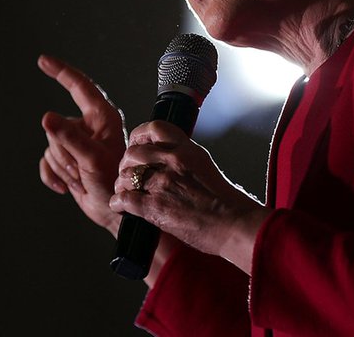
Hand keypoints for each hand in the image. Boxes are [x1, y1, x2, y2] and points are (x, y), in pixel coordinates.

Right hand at [38, 54, 126, 234]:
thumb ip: (69, 138)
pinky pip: (46, 161)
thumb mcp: (92, 159)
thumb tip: (46, 118)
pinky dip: (53, 176)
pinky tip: (66, 187)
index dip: (61, 71)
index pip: (79, 87)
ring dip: (62, 167)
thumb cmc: (115, 183)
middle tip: (84, 169)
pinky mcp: (67, 159)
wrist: (114, 213)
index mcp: (102, 117)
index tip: (43, 60)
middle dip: (65, 152)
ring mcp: (76, 143)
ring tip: (82, 178)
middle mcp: (88, 126)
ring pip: (50, 145)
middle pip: (57, 126)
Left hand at [108, 120, 269, 270]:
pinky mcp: (155, 207)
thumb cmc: (227, 203)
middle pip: (133, 153)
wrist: (235, 225)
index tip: (135, 144)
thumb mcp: (206, 167)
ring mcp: (162, 183)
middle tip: (128, 174)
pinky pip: (124, 199)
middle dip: (126, 164)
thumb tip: (169, 162)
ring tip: (125, 192)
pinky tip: (121, 207)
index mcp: (187, 150)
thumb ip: (185, 160)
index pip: (154, 128)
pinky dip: (119, 204)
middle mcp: (173, 161)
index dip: (138, 135)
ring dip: (122, 185)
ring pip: (126, 175)